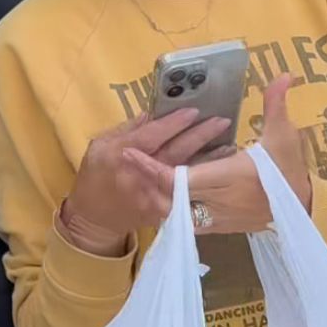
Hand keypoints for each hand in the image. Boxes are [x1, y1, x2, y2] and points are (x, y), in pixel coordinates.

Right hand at [60, 108, 233, 256]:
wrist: (94, 217)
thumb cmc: (96, 175)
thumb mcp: (101, 145)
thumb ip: (128, 129)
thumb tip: (153, 114)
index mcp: (123, 155)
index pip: (154, 135)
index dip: (175, 123)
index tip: (194, 110)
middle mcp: (141, 176)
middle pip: (176, 153)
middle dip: (201, 136)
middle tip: (222, 121)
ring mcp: (154, 196)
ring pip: (187, 175)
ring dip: (211, 160)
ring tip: (232, 146)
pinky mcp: (163, 211)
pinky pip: (188, 193)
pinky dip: (205, 182)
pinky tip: (221, 173)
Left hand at [122, 74, 311, 235]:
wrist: (305, 208)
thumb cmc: (291, 170)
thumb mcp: (284, 135)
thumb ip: (276, 105)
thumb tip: (284, 75)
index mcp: (227, 178)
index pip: (178, 178)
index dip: (150, 168)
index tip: (130, 153)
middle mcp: (218, 202)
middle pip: (168, 199)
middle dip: (144, 183)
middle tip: (127, 166)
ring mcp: (219, 219)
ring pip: (175, 216)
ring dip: (156, 199)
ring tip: (139, 180)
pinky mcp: (222, 228)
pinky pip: (189, 223)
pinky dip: (173, 211)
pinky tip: (164, 197)